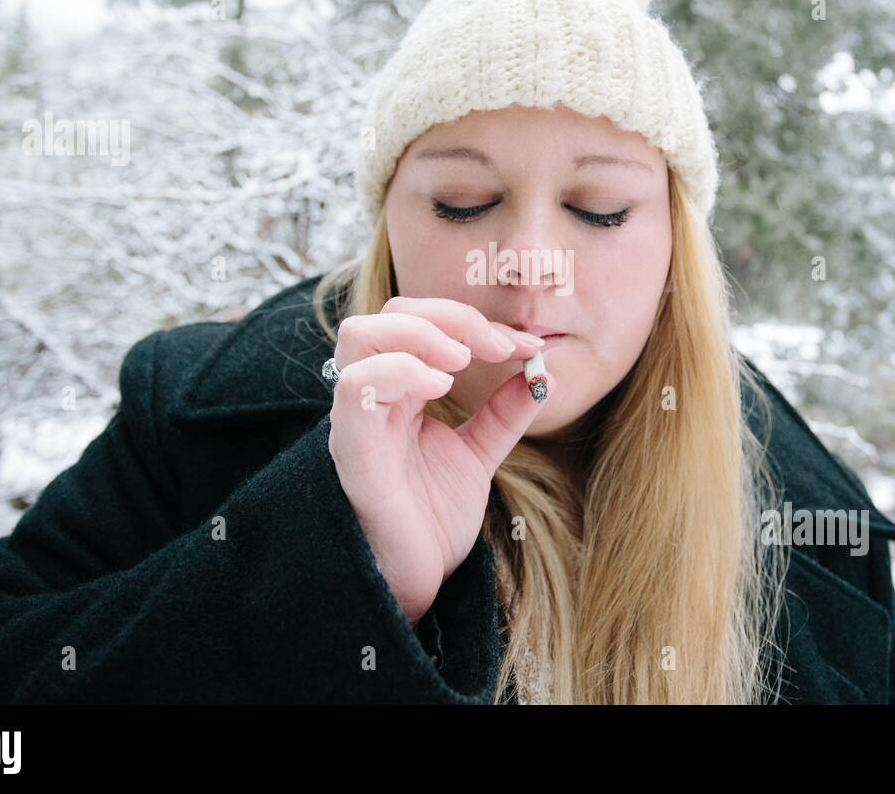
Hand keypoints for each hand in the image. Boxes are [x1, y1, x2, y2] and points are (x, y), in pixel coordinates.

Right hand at [326, 297, 549, 624]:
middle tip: (496, 346)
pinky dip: (399, 372)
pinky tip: (439, 388)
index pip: (423, 322)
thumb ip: (504, 413)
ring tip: (462, 362)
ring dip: (420, 334)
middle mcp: (372, 395)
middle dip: (450, 317)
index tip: (527, 344)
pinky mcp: (352, 449)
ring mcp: (357, 418)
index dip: (477, 323)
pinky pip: (355, 388)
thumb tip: (543, 371)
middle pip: (389, 314)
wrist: (413, 580)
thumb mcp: (479, 454)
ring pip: (362, 335)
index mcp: (399, 390)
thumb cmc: (430, 518)